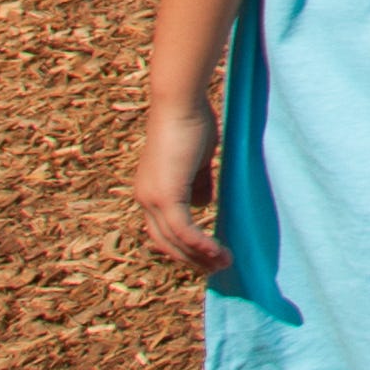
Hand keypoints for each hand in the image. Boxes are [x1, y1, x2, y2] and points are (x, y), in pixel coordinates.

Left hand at [131, 101, 225, 275]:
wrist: (180, 102)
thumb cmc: (191, 121)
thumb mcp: (197, 159)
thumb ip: (199, 183)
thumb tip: (205, 205)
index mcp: (150, 189)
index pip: (163, 228)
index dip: (183, 244)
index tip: (207, 253)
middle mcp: (145, 198)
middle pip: (165, 242)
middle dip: (191, 258)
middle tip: (216, 267)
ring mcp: (153, 199)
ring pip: (174, 241)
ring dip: (199, 257)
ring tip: (223, 264)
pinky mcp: (166, 196)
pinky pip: (184, 231)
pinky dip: (202, 244)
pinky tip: (219, 252)